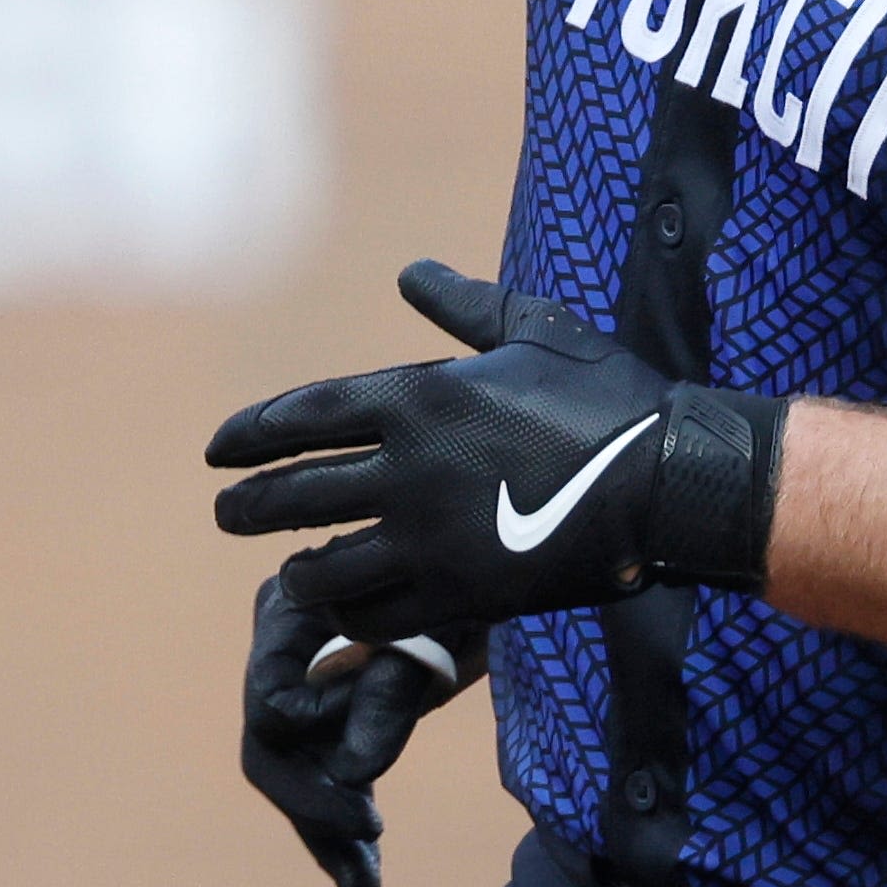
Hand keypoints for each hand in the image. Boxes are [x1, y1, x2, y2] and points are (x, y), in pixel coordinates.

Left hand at [207, 260, 785, 639]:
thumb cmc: (605, 394)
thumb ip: (460, 307)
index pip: (305, 416)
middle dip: (249, 505)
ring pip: (329, 565)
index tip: (217, 451)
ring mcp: (432, 539)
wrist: (668, 479)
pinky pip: (381, 613)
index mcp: (420, 397)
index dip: (252, 434)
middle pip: (298, 493)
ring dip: (296, 569)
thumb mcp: (531, 329)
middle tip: (223, 511)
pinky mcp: (462, 596)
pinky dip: (351, 613)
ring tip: (283, 571)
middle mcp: (410, 469)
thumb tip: (410, 273)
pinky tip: (343, 610)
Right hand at [239, 572, 482, 886]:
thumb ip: (393, 687)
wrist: (502, 563)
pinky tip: (364, 878)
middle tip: (366, 843)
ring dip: (326, 833)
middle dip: (313, 806)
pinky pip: (327, 777)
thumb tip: (354, 770)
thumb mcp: (442, 625)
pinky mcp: (338, 716)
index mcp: (296, 608)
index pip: (271, 698)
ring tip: (364, 886)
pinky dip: (343, 825)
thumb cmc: (470, 577)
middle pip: (271, 745)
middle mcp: (287, 647)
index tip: (366, 777)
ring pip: (296, 772)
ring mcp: (309, 685)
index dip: (312, 746)